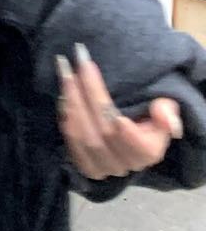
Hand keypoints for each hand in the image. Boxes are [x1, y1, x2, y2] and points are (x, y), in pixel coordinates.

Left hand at [57, 43, 183, 179]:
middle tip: (78, 64)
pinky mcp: (84, 163)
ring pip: (83, 138)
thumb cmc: (147, 113)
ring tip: (66, 71)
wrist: (129, 127)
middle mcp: (126, 164)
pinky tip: (63, 93)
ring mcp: (103, 166)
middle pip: (104, 134)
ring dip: (72, 101)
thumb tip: (164, 113)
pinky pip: (70, 142)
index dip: (127, 134)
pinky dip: (65, 116)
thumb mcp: (164, 107)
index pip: (139, 147)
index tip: (119, 115)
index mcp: (149, 152)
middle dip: (89, 95)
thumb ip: (166, 110)